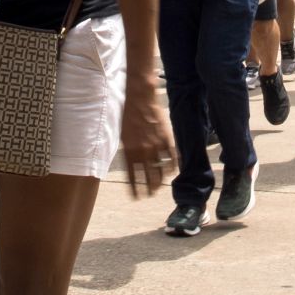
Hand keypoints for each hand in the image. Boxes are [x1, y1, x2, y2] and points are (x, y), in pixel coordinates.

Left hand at [118, 66, 170, 198]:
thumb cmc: (128, 115)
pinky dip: (172, 166)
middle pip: (148, 177)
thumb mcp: (122, 135)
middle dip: (149, 189)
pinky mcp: (166, 139)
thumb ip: (128, 151)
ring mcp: (155, 146)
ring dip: (161, 181)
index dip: (135, 189)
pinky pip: (171, 158)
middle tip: (150, 194)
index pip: (133, 178)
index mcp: (129, 152)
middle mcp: (142, 151)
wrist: (139, 97)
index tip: (136, 197)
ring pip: (161, 170)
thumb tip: (131, 165)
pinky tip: (171, 171)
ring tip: (160, 186)